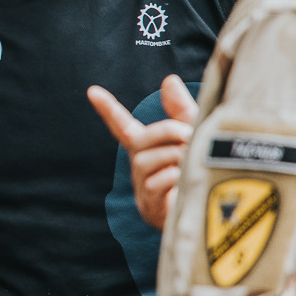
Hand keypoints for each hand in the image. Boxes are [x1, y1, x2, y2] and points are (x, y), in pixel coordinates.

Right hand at [88, 74, 199, 229]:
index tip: (92, 91)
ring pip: (150, 159)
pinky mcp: (149, 203)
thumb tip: (169, 79)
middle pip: (143, 137)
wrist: (204, 216)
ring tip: (192, 163)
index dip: (107, 108)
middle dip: (170, 131)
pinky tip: (185, 183)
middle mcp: (138, 163)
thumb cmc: (196, 172)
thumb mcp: (193, 135)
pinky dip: (177, 177)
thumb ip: (181, 109)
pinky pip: (159, 180)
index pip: (122, 124)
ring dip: (177, 156)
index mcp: (146, 146)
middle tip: (192, 136)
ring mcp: (141, 184)